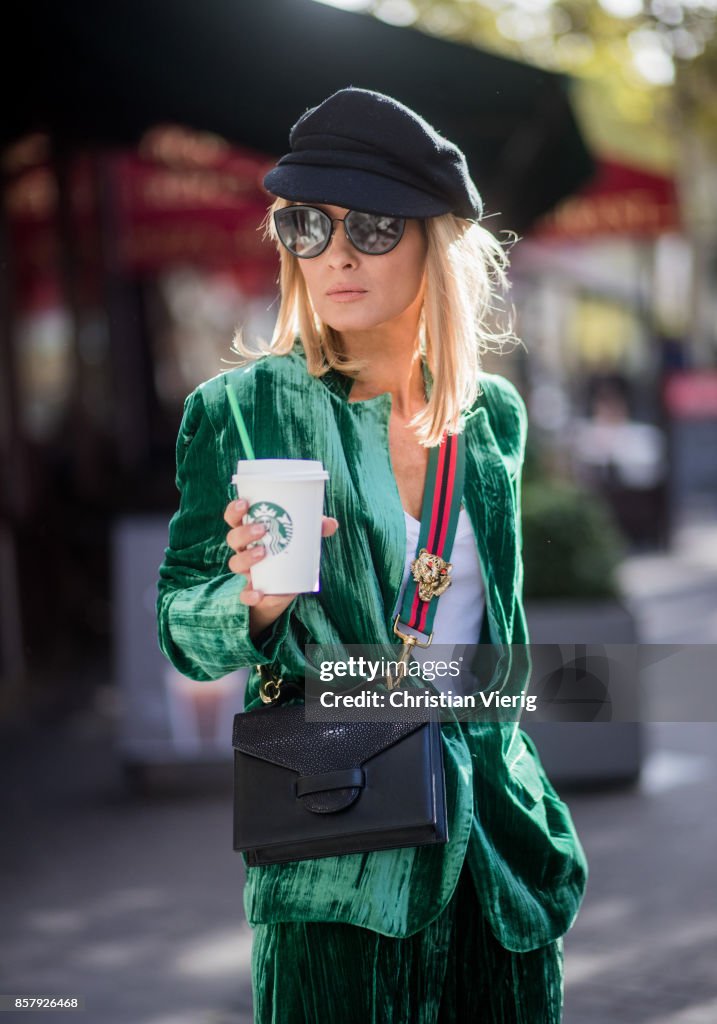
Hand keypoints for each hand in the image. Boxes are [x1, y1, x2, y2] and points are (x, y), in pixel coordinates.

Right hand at [224, 499, 338, 638]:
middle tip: (261, 529)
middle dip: (244, 532)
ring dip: (247, 557)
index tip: (244, 503)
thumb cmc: (288, 554)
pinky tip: (258, 594)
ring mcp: (246, 571)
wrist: (282, 590)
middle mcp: (244, 550)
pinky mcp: (251, 592)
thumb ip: (315, 530)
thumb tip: (332, 524)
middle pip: (233, 538)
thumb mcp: (302, 540)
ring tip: (263, 552)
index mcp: (251, 533)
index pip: (235, 518)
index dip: (234, 510)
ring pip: (235, 562)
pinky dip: (249, 595)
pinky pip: (244, 595)